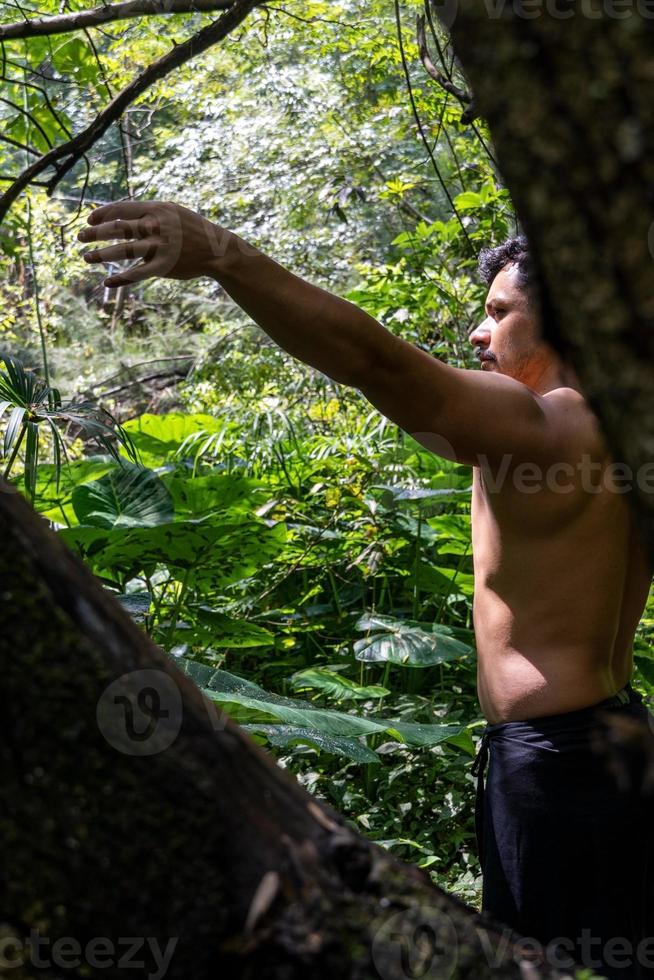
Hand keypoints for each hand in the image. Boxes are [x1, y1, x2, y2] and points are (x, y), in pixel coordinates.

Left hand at [77, 200, 233, 286]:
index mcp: (157, 210)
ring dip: (101, 255)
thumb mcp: (172, 213)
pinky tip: (107, 281)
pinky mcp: (164, 267)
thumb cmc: (192, 230)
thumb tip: (121, 215)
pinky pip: (137, 274)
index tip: (90, 220)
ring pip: (124, 251)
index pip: (122, 209)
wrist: (217, 250)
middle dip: (95, 233)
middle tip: (80, 237)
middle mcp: (157, 227)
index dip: (102, 214)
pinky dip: (121, 279)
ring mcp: (160, 248)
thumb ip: (148, 213)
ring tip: (86, 257)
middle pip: (118, 229)